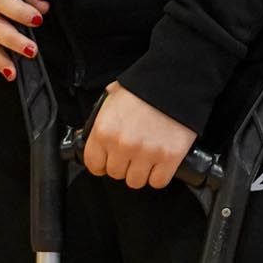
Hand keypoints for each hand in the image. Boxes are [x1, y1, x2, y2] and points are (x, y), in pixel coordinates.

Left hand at [81, 83, 197, 189]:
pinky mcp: (168, 158)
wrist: (173, 82)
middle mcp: (122, 145)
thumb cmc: (143, 87)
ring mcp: (146, 153)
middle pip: (115, 174)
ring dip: (140, 172)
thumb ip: (100, 119)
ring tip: (146, 156)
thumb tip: (89, 134)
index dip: (100, 163)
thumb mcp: (112, 98)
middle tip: (131, 152)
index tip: (107, 161)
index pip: (93, 164)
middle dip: (122, 165)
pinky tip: (159, 161)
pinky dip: (159, 175)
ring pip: (135, 181)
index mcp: (104, 130)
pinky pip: (158, 182)